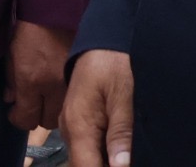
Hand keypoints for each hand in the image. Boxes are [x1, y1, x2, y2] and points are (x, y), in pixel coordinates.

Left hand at [6, 19, 71, 134]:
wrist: (56, 6)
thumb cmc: (29, 27)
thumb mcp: (12, 52)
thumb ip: (11, 80)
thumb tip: (11, 99)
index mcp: (31, 79)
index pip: (26, 118)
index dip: (18, 118)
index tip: (15, 111)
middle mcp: (52, 86)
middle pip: (46, 121)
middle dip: (36, 115)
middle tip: (31, 103)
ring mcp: (69, 81)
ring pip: (62, 113)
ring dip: (52, 108)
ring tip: (46, 96)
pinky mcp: (81, 75)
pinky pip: (72, 97)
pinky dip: (64, 97)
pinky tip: (59, 87)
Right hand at [62, 47, 134, 166]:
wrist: (99, 40)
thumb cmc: (112, 64)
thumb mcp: (123, 97)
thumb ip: (121, 133)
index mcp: (79, 126)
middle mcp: (69, 130)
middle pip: (83, 165)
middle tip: (125, 158)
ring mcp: (70, 126)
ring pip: (84, 158)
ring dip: (102, 161)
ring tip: (124, 154)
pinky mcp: (75, 121)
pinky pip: (85, 146)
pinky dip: (99, 153)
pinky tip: (117, 151)